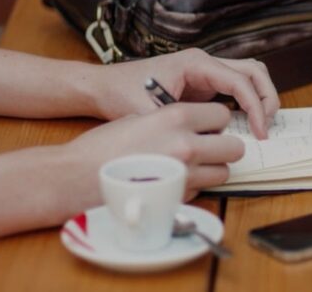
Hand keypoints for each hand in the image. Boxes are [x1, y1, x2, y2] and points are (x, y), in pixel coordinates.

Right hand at [64, 102, 243, 204]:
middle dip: (224, 147)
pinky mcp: (178, 198)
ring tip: (192, 166)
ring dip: (213, 169)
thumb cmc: (103, 146)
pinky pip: (203, 190)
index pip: (222, 114)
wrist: (76, 177)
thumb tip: (195, 125)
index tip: (209, 126)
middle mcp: (187, 144)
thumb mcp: (139, 117)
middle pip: (234, 147)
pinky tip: (174, 180)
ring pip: (224, 172)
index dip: (217, 121)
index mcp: (176, 117)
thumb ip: (172, 120)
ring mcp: (185, 174)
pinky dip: (196, 186)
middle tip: (210, 147)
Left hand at [91, 48, 278, 138]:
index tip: (259, 132)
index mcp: (196, 63)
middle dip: (267, 98)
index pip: (240, 81)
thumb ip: (178, 126)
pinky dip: (248, 103)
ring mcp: (206, 71)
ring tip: (261, 125)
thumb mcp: (149, 113)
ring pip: (250, 75)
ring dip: (261, 98)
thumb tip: (207, 144)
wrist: (103, 86)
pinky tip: (245, 125)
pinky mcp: (205, 83)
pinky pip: (237, 88)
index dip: (256, 107)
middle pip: (254, 71)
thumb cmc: (121, 93)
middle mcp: (205, 62)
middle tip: (267, 127)